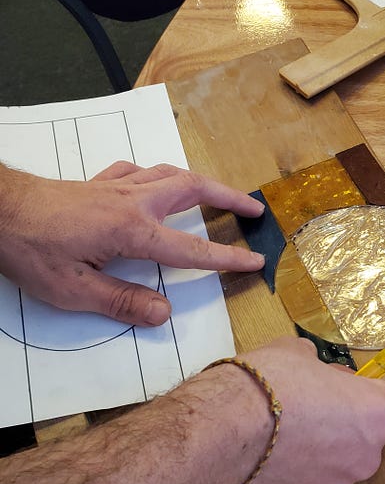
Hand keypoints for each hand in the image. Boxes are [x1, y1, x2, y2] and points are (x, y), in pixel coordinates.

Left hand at [0, 161, 264, 325]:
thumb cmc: (29, 248)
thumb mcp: (72, 290)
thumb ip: (120, 302)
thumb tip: (161, 313)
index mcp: (132, 231)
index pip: (190, 250)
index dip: (227, 258)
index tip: (255, 260)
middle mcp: (131, 202)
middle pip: (193, 190)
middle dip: (229, 197)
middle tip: (254, 208)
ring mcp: (114, 187)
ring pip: (169, 173)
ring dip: (201, 181)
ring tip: (219, 191)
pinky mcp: (97, 183)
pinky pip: (136, 170)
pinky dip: (156, 174)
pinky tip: (155, 183)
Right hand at [221, 337, 384, 483]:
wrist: (226, 426)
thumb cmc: (269, 383)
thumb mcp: (298, 352)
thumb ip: (316, 366)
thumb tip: (313, 370)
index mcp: (376, 416)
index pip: (382, 400)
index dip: (356, 390)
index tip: (334, 384)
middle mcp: (364, 458)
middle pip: (360, 440)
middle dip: (339, 426)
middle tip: (305, 408)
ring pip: (331, 469)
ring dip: (314, 454)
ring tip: (278, 435)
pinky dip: (286, 476)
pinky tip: (261, 458)